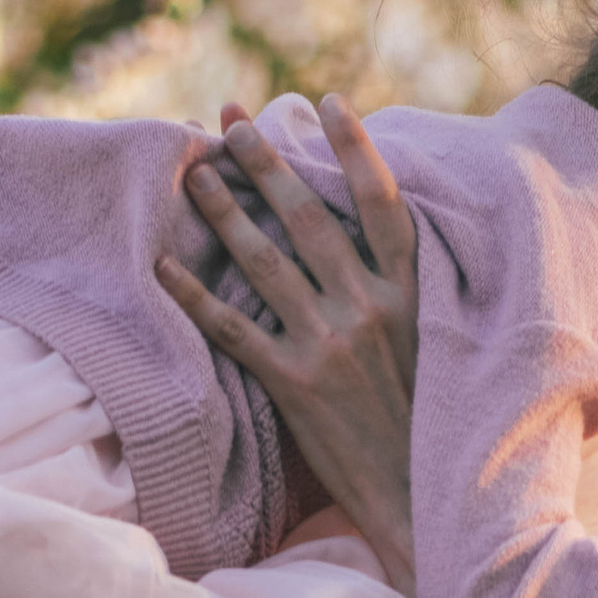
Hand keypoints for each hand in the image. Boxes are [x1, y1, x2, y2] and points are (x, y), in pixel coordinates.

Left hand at [155, 94, 420, 590]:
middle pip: (310, 217)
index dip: (354, 148)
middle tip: (231, 123)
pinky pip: (234, 330)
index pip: (383, 201)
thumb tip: (362, 243)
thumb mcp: (434, 345)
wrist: (424, 497)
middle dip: (267, 163)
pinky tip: (163, 267)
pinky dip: (195, 296)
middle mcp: (371, 309)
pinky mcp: (296, 386)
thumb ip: (402, 292)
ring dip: (225, 211)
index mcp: (411, 294)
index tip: (327, 101)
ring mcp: (331, 346)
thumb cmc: (428, 423)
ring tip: (195, 174)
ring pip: (267, 261)